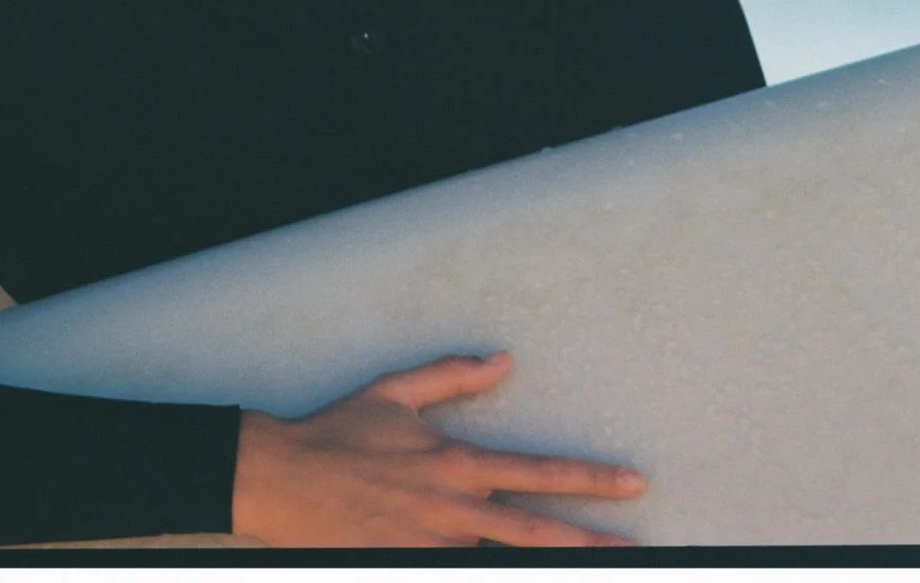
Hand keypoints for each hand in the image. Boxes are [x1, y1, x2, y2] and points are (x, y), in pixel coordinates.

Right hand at [229, 350, 643, 547]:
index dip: (589, 479)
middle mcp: (451, 508)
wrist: (281, 478)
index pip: (537, 471)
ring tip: (597, 568)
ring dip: (549, 563)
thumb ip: (452, 375)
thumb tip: (502, 359)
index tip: (632, 482)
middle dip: (592, 542)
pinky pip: (459, 574)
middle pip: (536, 532)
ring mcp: (431, 545)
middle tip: (638, 548)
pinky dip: (490, 572)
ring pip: (505, 561)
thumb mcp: (395, 391)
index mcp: (454, 461)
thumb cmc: (338, 431)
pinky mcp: (407, 566)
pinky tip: (518, 575)